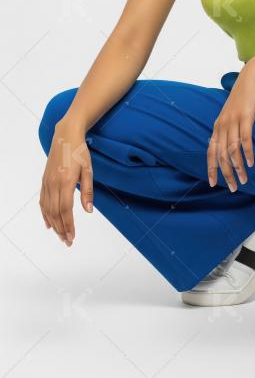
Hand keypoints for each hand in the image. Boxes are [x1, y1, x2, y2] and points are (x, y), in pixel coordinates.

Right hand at [39, 121, 93, 245]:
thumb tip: (89, 210)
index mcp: (66, 181)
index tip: (72, 237)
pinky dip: (44, 214)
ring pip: (47, 209)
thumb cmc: (79, 152)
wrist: (66, 136)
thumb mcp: (88, 170)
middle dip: (61, 229)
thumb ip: (88, 191)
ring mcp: (47, 182)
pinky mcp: (44, 180)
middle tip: (67, 241)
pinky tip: (49, 223)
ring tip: (60, 235)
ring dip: (53, 224)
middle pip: (55, 212)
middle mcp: (54, 183)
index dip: (68, 225)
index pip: (66, 209)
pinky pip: (42, 201)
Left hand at [207, 60, 254, 191]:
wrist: (253, 75)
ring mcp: (233, 120)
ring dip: (238, 167)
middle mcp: (222, 124)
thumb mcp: (234, 113)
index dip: (211, 168)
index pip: (211, 151)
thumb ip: (230, 128)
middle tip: (234, 188)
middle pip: (221, 154)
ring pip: (232, 149)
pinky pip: (245, 138)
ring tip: (244, 180)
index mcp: (218, 125)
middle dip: (226, 173)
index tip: (214, 184)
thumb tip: (231, 145)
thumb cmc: (245, 96)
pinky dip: (247, 152)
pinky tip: (250, 163)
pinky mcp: (246, 116)